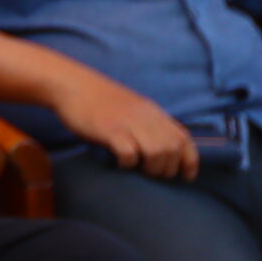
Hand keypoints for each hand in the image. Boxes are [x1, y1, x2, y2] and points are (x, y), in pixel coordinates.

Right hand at [50, 68, 196, 178]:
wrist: (71, 84)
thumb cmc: (99, 100)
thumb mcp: (132, 108)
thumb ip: (148, 124)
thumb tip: (162, 150)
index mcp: (153, 112)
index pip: (184, 138)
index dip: (189, 161)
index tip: (186, 176)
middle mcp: (145, 116)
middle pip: (172, 149)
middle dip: (168, 168)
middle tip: (153, 174)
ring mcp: (127, 122)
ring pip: (156, 152)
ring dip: (151, 168)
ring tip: (138, 170)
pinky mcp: (109, 129)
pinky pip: (129, 152)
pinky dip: (128, 163)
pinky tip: (119, 162)